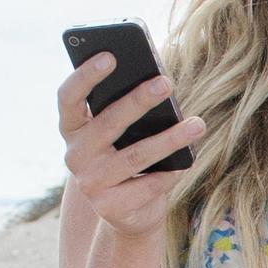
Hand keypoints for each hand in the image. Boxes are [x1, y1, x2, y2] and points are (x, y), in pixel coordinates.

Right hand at [57, 56, 204, 238]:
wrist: (129, 211)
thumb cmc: (129, 155)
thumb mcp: (125, 132)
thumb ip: (129, 108)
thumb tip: (160, 82)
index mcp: (73, 129)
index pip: (69, 98)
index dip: (85, 76)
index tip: (109, 55)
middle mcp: (75, 155)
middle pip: (108, 123)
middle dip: (138, 101)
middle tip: (166, 82)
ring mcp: (90, 183)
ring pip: (135, 156)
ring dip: (170, 138)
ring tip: (198, 124)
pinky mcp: (110, 208)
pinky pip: (149, 185)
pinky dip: (171, 172)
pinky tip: (188, 161)